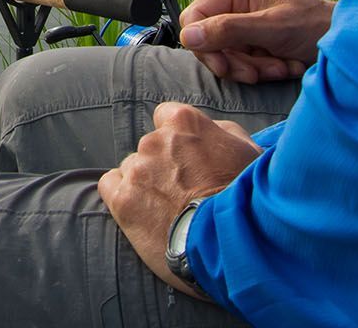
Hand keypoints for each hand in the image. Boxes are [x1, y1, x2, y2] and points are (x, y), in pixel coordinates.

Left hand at [98, 102, 263, 297]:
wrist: (232, 240)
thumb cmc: (247, 195)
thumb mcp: (248, 151)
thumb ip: (222, 132)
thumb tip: (211, 130)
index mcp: (182, 122)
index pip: (166, 116)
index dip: (177, 138)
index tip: (188, 157)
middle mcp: (155, 140)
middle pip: (150, 146)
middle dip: (163, 164)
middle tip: (184, 190)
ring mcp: (137, 170)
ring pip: (132, 168)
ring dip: (145, 182)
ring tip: (168, 208)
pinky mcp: (123, 200)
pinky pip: (110, 186)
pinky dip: (122, 195)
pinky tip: (142, 211)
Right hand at [179, 0, 332, 83]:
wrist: (343, 42)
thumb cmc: (315, 25)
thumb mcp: (273, 27)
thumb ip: (230, 30)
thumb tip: (188, 36)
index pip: (195, 17)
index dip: (204, 44)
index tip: (224, 66)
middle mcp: (234, 3)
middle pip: (208, 40)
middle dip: (235, 61)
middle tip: (259, 72)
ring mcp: (241, 23)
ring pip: (224, 56)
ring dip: (252, 68)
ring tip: (280, 67)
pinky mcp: (250, 42)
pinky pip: (240, 63)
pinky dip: (260, 70)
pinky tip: (283, 67)